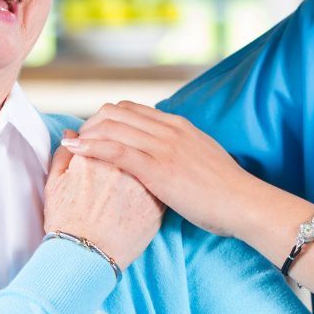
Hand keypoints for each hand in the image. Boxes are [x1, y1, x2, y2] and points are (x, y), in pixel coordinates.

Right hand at [45, 134, 163, 269]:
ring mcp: (142, 182)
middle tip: (114, 163)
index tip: (97, 146)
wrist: (85, 257)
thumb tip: (71, 134)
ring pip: (148, 159)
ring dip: (142, 160)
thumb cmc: (66, 224)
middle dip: (122, 145)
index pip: (102, 131)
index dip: (99, 138)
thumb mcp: (54, 186)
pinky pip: (160, 182)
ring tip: (128, 178)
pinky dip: (154, 181)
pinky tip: (142, 191)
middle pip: (128, 142)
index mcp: (94, 156)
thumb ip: (63, 155)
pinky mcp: (157, 202)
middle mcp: (121, 165)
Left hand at [62, 102, 257, 236]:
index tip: (91, 134)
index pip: (131, 109)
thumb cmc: (225, 191)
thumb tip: (166, 157)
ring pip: (111, 126)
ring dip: (85, 134)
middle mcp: (168, 129)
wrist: (243, 203)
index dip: (105, 119)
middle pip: (116, 112)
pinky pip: (115, 149)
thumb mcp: (201, 160)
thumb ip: (182, 152)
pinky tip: (76, 151)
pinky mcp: (157, 167)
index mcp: (178, 126)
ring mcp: (163, 146)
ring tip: (70, 147)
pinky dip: (90, 146)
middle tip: (77, 143)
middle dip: (90, 124)